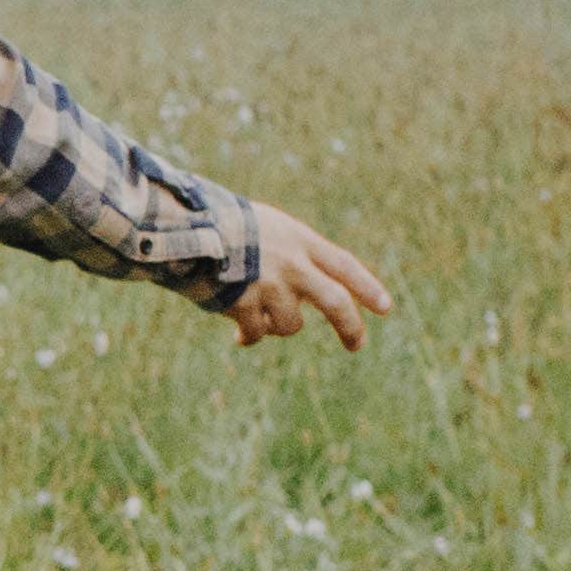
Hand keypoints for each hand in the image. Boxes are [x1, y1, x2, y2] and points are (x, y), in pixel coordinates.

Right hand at [223, 204, 387, 350]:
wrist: (185, 229)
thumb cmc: (221, 225)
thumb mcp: (266, 228)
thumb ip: (289, 255)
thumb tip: (299, 300)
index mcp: (299, 240)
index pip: (343, 265)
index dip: (366, 286)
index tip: (385, 308)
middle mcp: (292, 264)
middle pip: (334, 301)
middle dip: (350, 326)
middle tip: (357, 344)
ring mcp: (269, 286)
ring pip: (290, 325)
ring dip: (275, 326)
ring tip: (256, 318)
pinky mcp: (245, 305)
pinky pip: (257, 334)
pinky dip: (250, 337)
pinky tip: (239, 337)